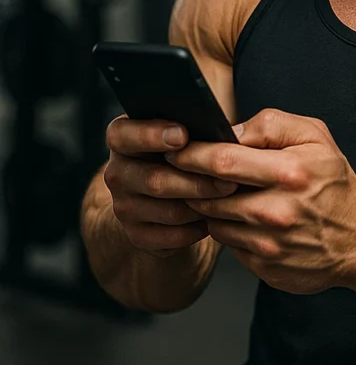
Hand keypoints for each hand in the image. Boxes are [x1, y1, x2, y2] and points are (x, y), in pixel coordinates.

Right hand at [104, 117, 238, 257]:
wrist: (161, 197)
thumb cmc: (181, 153)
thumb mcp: (180, 133)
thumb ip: (190, 128)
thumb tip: (221, 136)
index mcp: (122, 139)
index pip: (122, 135)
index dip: (150, 135)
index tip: (183, 135)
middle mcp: (117, 173)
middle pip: (155, 180)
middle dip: (197, 180)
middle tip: (229, 179)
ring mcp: (124, 207)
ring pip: (169, 211)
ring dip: (203, 206)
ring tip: (229, 197)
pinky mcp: (138, 235)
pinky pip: (173, 236)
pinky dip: (198, 228)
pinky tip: (215, 217)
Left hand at [165, 109, 355, 294]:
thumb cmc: (334, 182)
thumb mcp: (315, 137)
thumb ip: (272, 125)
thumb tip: (230, 131)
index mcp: (290, 172)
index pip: (222, 160)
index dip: (191, 153)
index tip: (175, 149)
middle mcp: (278, 210)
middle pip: (209, 194)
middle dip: (190, 181)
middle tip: (183, 172)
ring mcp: (270, 243)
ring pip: (213, 220)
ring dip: (208, 206)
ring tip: (218, 192)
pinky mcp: (265, 267)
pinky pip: (228, 244)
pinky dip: (227, 228)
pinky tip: (240, 217)